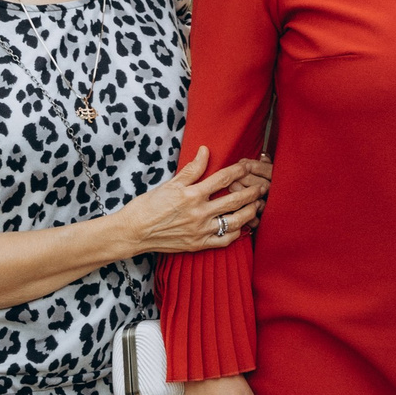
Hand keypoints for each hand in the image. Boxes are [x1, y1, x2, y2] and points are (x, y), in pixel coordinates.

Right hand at [114, 148, 270, 256]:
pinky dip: (237, 233)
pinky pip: (225, 240)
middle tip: (263, 186)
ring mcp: (200, 230)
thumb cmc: (147, 206)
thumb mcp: (169, 184)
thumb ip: (192, 169)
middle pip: (236, 200)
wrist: (132, 232)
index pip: (224, 178)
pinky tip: (242, 226)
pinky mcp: (198, 245)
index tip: (248, 165)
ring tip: (257, 205)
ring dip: (250, 212)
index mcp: (192, 194)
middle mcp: (199, 212)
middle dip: (253, 192)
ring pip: (235, 221)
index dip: (239, 170)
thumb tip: (205, 150)